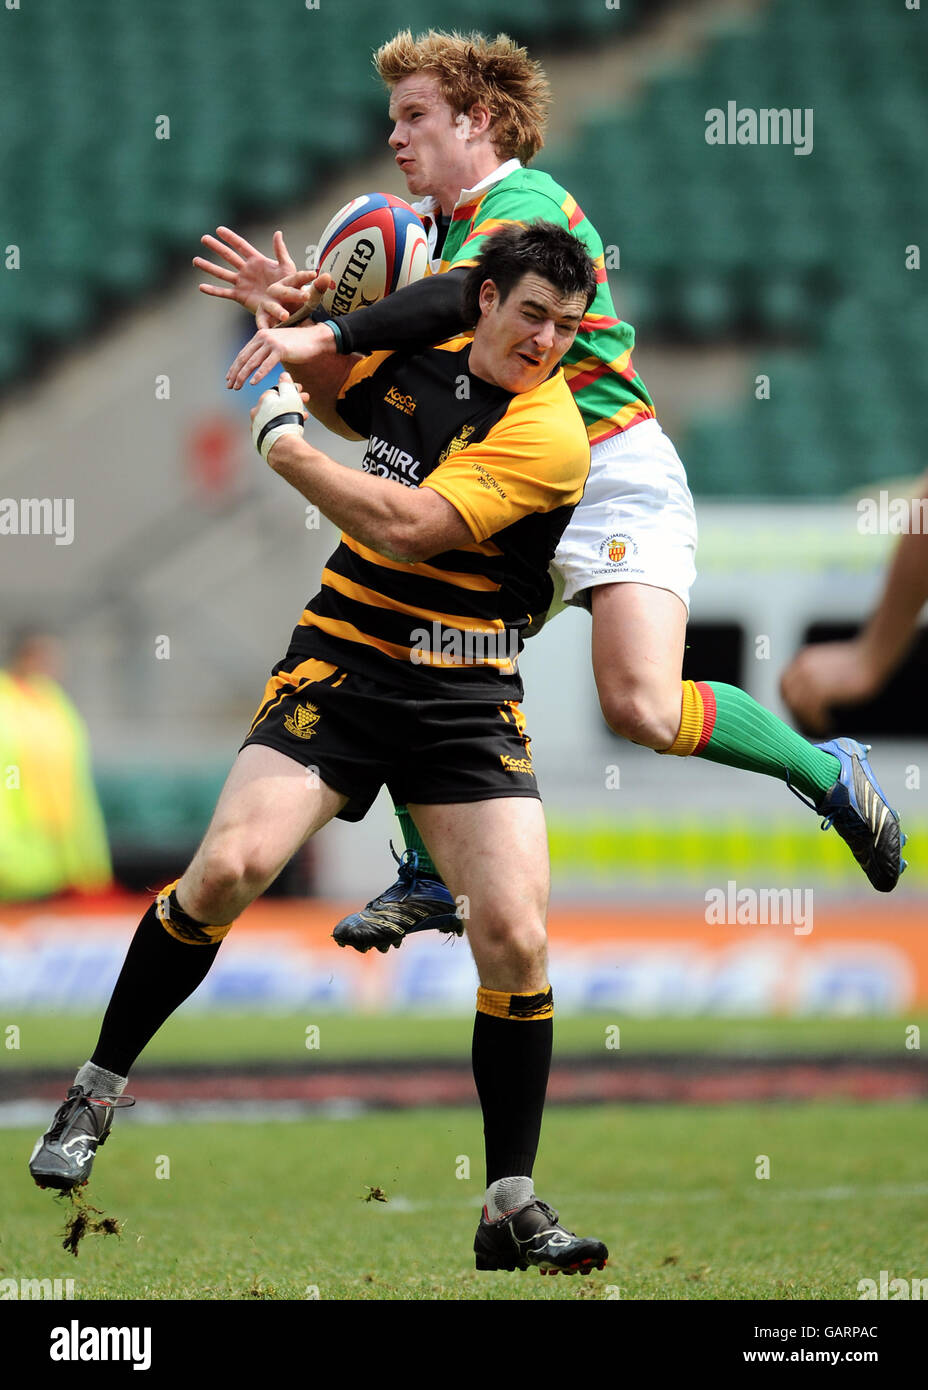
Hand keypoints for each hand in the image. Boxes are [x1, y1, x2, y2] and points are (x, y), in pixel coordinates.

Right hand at [194, 227, 315, 327]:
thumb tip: (277, 233)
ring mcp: (243, 283)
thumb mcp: (287, 267)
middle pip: (228, 256)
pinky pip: (224, 293)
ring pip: (222, 273)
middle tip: (203, 238)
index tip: (218, 229)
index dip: (230, 238)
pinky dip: (213, 290)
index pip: (241, 246)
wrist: (288, 305)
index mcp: (257, 261)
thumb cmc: (291, 286)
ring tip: (195, 260)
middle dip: (216, 247)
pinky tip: (201, 287)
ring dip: (209, 267)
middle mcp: (247, 271)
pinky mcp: (241, 296)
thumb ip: (280, 251)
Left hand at [226, 274, 336, 388]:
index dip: (235, 367)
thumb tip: (258, 363)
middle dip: (235, 373)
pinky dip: (259, 375)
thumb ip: (267, 351)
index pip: (243, 353)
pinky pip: (266, 365)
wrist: (315, 339)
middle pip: (244, 358)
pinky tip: (253, 383)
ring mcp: (271, 343)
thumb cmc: (298, 344)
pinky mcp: (280, 350)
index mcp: (260, 335)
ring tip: (237, 387)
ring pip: (252, 362)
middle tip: (229, 385)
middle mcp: (263, 337)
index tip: (229, 378)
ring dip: (243, 376)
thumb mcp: (278, 345)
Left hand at [250, 373, 308, 462]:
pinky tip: (293, 428)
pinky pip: (273, 429)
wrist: (281, 445)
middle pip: (277, 404)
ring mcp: (257, 427)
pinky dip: (283, 427)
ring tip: (304, 416)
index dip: (292, 390)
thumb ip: (287, 384)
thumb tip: (284, 375)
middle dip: (293, 402)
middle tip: (306, 402)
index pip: (278, 391)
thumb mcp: (290, 396)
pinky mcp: (260, 440)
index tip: (302, 391)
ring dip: (290, 414)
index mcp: (263, 400)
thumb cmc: (287, 417)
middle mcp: (257, 412)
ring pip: (276, 417)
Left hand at [779, 638, 878, 733]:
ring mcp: (810, 678)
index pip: (785, 684)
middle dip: (798, 713)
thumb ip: (816, 677)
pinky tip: (827, 726)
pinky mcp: (821, 689)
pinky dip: (817, 723)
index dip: (790, 700)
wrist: (874, 655)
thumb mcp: (829, 665)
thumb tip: (810, 699)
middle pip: (789, 697)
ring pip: (798, 706)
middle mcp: (802, 668)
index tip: (799, 712)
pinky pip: (810, 712)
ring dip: (807, 720)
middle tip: (811, 723)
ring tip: (821, 727)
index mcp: (803, 660)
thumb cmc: (858, 663)